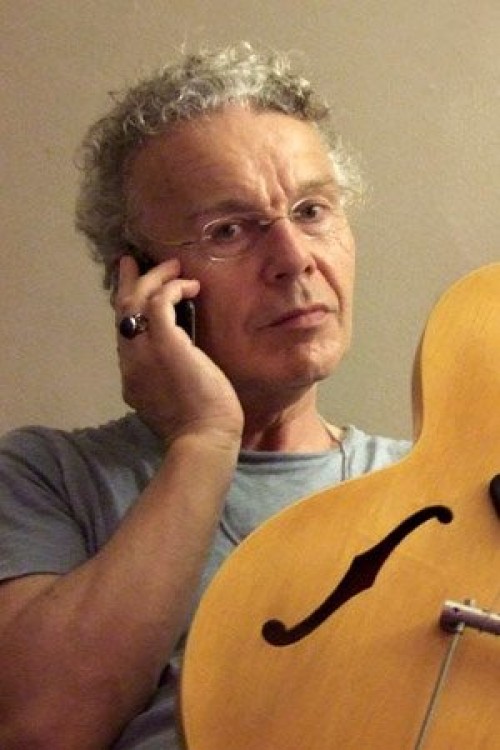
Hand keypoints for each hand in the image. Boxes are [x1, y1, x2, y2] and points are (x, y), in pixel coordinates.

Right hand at [114, 256, 243, 443]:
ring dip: (153, 279)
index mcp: (132, 378)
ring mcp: (143, 352)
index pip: (125, 336)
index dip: (129, 312)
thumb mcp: (174, 401)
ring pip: (135, 301)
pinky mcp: (164, 343)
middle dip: (127, 283)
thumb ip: (168, 379)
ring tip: (173, 266)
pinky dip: (172, 288)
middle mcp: (130, 362)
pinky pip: (158, 302)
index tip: (135, 294)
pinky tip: (190, 286)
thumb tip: (183, 362)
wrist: (203, 440)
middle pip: (121, 313)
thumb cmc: (199, 426)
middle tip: (132, 262)